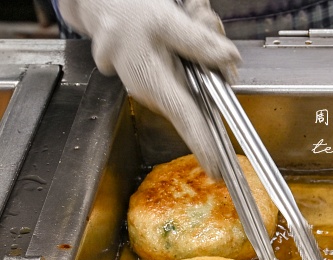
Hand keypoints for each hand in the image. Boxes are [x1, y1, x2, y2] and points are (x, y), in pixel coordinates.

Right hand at [59, 0, 240, 177]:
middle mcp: (150, 94)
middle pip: (196, 106)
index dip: (204, 146)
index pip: (187, 121)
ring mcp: (149, 91)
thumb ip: (198, 43)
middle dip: (212, 87)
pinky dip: (190, 70)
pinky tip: (181, 47)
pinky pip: (182, 86)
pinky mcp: (152, 84)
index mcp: (153, 83)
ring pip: (191, 95)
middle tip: (211, 47)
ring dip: (201, 74)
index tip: (217, 169)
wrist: (100, 6)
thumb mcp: (166, 21)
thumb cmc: (125, 13)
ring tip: (189, 37)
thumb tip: (228, 59)